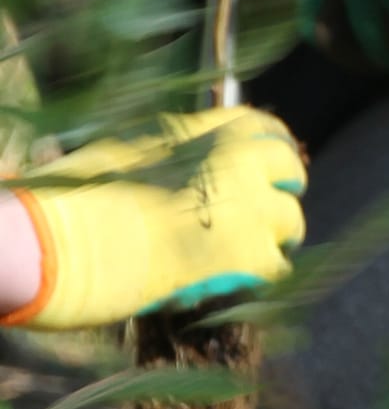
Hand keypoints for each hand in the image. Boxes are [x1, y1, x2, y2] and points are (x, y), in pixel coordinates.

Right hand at [0, 110, 304, 331]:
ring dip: (276, 237)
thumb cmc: (82, 197)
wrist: (76, 240)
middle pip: (290, 168)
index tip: (272, 165)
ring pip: (291, 221)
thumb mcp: (127, 151)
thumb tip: (183, 166)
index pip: (261, 125)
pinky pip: (279, 266)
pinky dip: (263, 277)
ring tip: (254, 253)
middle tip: (270, 213)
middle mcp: (234, 161)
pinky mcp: (251, 257)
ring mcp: (249, 208)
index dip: (271, 148)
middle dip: (283, 189)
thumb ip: (171, 154)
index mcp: (202, 130)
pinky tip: (240, 282)